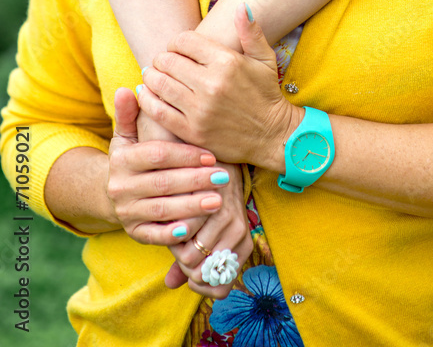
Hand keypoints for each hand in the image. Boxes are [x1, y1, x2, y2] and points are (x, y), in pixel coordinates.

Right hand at [107, 88, 227, 244]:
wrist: (115, 192)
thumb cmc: (134, 156)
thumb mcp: (129, 134)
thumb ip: (130, 114)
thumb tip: (128, 89)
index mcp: (122, 159)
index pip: (157, 155)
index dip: (185, 155)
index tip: (212, 155)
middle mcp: (120, 186)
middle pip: (162, 183)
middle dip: (195, 181)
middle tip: (224, 178)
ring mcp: (126, 211)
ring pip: (162, 210)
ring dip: (191, 206)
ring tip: (219, 201)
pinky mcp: (134, 232)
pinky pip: (156, 235)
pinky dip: (174, 233)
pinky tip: (195, 227)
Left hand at [138, 6, 302, 168]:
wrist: (272, 136)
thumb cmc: (266, 93)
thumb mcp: (265, 59)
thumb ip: (251, 31)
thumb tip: (242, 6)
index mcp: (227, 62)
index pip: (184, 41)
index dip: (176, 42)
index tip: (178, 49)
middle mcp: (211, 84)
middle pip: (167, 61)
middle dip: (162, 59)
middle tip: (164, 63)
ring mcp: (200, 110)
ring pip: (159, 84)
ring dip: (152, 76)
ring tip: (154, 75)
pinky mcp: (191, 131)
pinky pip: (157, 111)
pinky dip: (147, 99)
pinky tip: (148, 93)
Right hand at [163, 163, 252, 297]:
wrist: (216, 164)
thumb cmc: (205, 204)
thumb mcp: (199, 235)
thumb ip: (187, 261)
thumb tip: (170, 284)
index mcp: (241, 249)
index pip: (220, 290)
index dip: (198, 284)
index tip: (187, 267)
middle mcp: (241, 237)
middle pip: (200, 275)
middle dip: (183, 264)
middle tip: (180, 243)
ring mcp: (232, 221)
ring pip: (191, 256)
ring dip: (177, 246)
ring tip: (177, 227)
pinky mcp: (218, 205)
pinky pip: (188, 233)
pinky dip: (177, 229)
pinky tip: (177, 215)